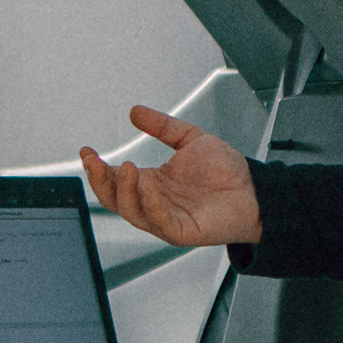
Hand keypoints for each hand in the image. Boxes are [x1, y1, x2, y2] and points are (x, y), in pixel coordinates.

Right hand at [80, 105, 261, 248]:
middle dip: (100, 181)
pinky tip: (148, 185)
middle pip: (115, 198)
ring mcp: (165, 218)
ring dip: (124, 191)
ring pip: (131, 211)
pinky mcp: (181, 231)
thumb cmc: (227, 171)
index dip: (98, 167)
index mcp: (152, 182)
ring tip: (126, 168)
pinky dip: (149, 204)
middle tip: (94, 163)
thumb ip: (162, 127)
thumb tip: (135, 112)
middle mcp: (154, 202)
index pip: (115, 179)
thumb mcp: (190, 139)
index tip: (87, 152)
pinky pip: (158, 221)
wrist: (255, 189)